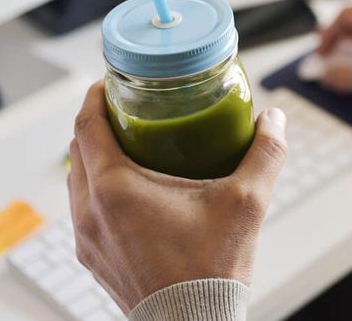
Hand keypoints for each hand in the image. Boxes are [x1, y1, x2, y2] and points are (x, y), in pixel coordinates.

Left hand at [68, 82, 287, 312]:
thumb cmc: (211, 269)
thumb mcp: (247, 203)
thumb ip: (265, 153)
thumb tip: (274, 120)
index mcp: (115, 189)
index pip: (86, 125)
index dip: (95, 96)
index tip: (110, 82)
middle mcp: (89, 212)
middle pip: (77, 150)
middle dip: (97, 123)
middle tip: (127, 110)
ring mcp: (88, 239)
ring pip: (78, 182)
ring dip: (96, 158)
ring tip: (130, 148)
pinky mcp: (95, 259)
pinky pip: (84, 211)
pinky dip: (98, 190)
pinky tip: (133, 194)